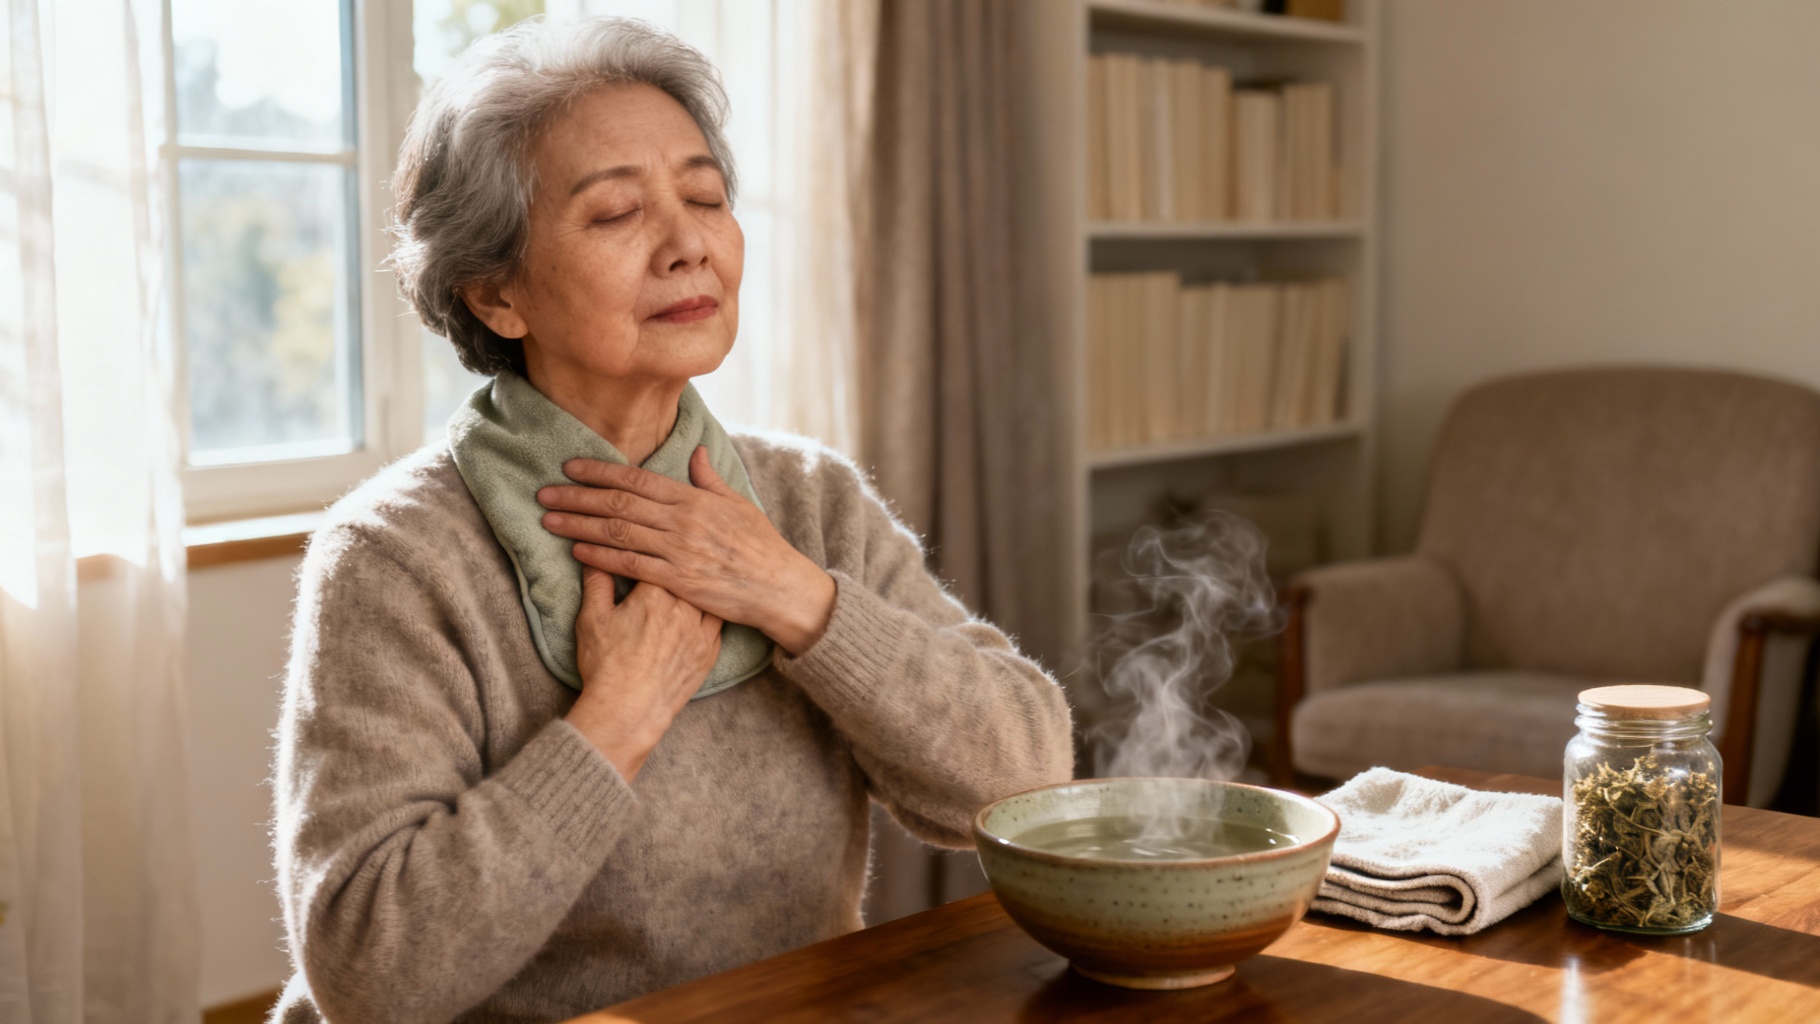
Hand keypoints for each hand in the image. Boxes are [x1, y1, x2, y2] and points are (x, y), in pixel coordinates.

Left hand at [537, 447, 836, 655]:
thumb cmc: (761, 546)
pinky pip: (631, 566)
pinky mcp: (677, 580)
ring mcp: (678, 551)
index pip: (636, 479)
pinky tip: (577, 552)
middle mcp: (681, 520)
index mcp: (693, 498)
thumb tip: (695, 453)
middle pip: (618, 504)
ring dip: (579, 526)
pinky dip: (600, 558)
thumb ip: (710, 479)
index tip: (571, 467)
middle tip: (545, 493)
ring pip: (617, 533)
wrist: (779, 586)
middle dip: (577, 497)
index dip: (600, 471)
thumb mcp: (739, 504)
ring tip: (550, 521)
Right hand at [564, 566, 721, 780]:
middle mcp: (685, 606)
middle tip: (679, 557)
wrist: (629, 710)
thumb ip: (597, 582)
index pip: (659, 557)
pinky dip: (713, 611)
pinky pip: (718, 621)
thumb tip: (594, 556)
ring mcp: (702, 630)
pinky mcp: (710, 651)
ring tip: (698, 578)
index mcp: (655, 592)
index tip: (648, 547)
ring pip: (710, 595)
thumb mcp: (593, 618)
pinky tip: (708, 606)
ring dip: (703, 586)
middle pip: (689, 573)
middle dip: (681, 566)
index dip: (653, 551)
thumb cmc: (607, 665)